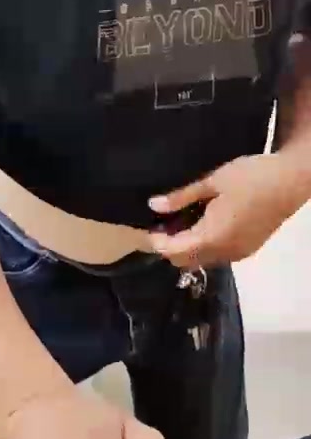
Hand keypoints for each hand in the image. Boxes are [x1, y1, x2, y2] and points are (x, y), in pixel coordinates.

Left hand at [148, 153, 300, 268]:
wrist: (291, 181)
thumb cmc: (250, 177)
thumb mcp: (213, 181)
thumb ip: (182, 197)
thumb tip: (153, 206)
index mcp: (212, 237)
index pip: (174, 251)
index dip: (157, 242)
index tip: (147, 227)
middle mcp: (225, 252)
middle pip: (187, 261)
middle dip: (170, 247)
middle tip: (162, 223)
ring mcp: (239, 253)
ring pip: (203, 260)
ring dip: (188, 247)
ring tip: (180, 221)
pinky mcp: (249, 248)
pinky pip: (218, 255)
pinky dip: (205, 246)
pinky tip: (202, 224)